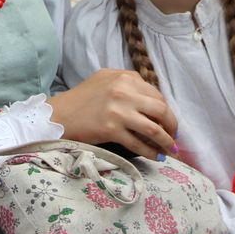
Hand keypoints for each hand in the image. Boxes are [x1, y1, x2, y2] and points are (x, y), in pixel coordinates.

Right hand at [47, 69, 178, 159]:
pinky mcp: (112, 129)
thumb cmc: (82, 98)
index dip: (167, 111)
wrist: (60, 114)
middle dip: (172, 126)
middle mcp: (124, 91)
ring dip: (166, 142)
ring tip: (170, 150)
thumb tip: (154, 99)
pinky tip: (155, 156)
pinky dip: (150, 152)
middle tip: (174, 137)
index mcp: (126, 77)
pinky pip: (138, 143)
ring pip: (154, 129)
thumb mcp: (106, 79)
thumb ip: (129, 83)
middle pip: (161, 110)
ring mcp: (119, 111)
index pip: (157, 95)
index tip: (170, 122)